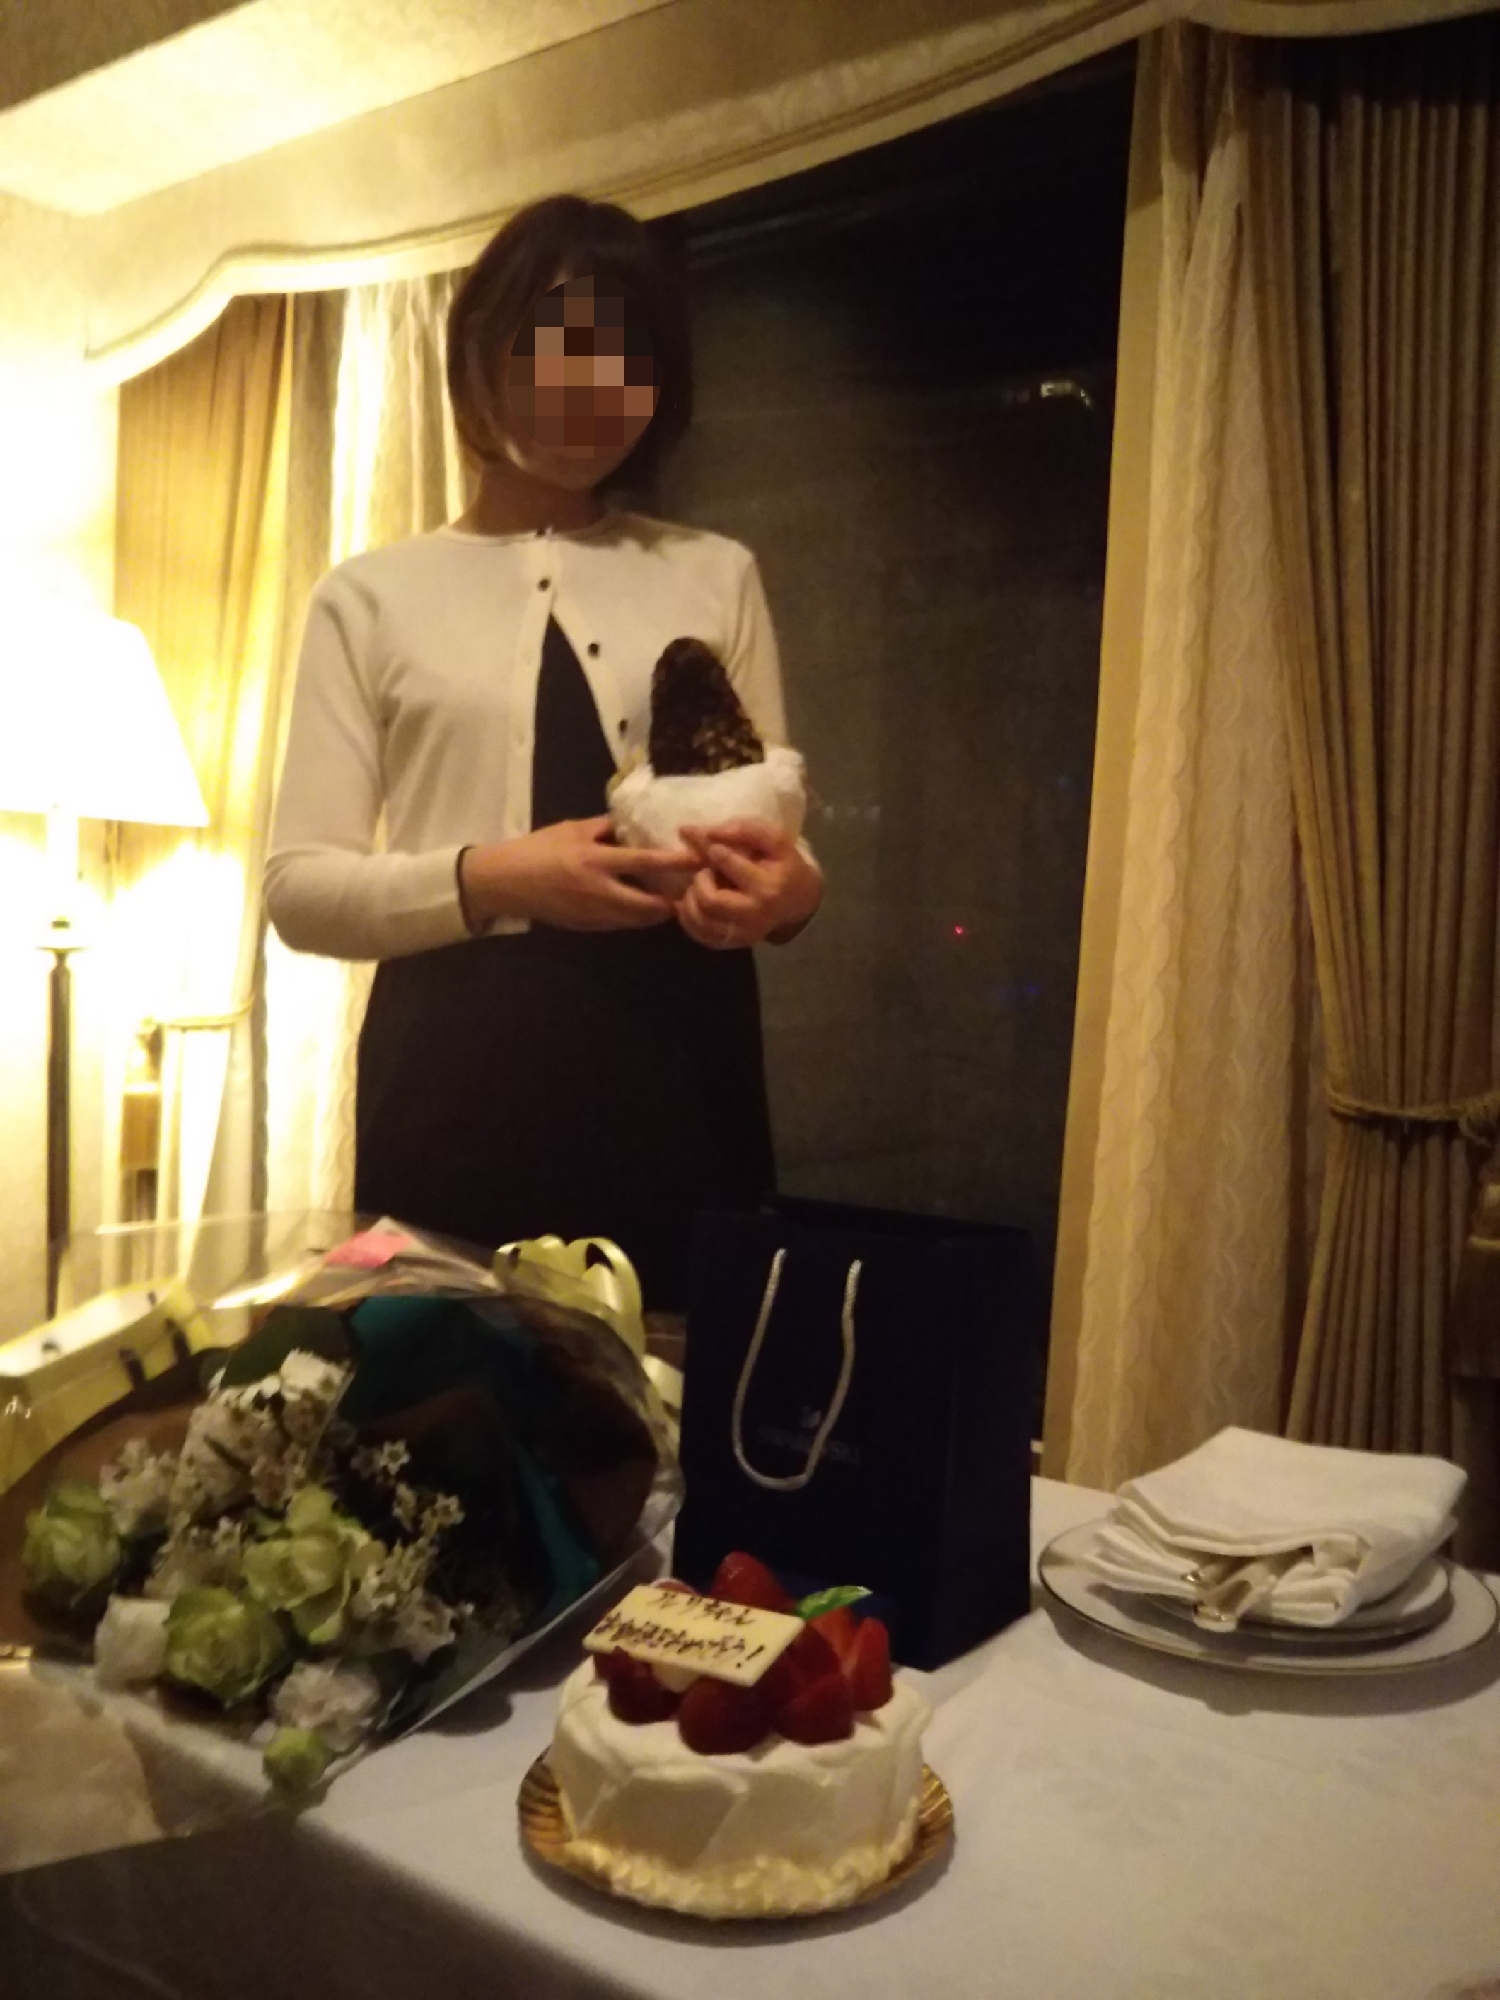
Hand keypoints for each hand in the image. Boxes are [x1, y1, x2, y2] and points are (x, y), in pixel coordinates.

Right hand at [459, 817, 696, 931]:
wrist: (506, 882)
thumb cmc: (539, 848)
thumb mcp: (573, 829)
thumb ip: (606, 828)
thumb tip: (636, 826)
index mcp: (595, 861)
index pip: (645, 862)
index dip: (675, 862)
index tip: (698, 859)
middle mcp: (598, 892)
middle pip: (649, 906)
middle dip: (672, 902)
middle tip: (689, 890)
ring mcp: (593, 914)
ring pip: (637, 920)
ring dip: (656, 912)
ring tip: (670, 898)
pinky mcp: (587, 927)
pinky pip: (621, 924)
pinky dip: (635, 916)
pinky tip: (640, 905)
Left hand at [674, 819, 823, 949]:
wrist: (798, 901)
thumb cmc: (784, 864)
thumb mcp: (775, 840)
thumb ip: (744, 830)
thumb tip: (703, 831)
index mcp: (767, 887)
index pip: (727, 864)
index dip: (713, 850)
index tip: (714, 848)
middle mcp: (754, 915)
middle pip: (709, 901)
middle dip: (699, 881)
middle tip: (705, 872)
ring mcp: (743, 933)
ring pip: (700, 921)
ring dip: (690, 900)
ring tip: (698, 887)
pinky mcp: (732, 943)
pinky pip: (700, 935)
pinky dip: (688, 918)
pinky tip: (692, 903)